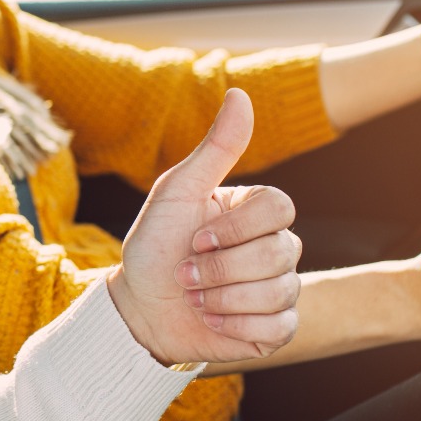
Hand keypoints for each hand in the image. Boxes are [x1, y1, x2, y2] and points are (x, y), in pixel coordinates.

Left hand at [107, 89, 301, 364]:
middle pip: (281, 252)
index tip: (196, 238)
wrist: (139, 307)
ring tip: (194, 296)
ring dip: (222, 298)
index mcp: (254, 211)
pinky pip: (279, 328)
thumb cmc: (155, 245)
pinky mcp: (276, 328)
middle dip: (221, 268)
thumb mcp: (177, 191)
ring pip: (279, 291)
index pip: (280, 207)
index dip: (237, 228)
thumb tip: (240, 93)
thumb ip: (215, 148)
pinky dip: (235, 326)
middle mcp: (275, 246)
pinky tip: (211, 319)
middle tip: (185, 273)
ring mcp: (280, 287)